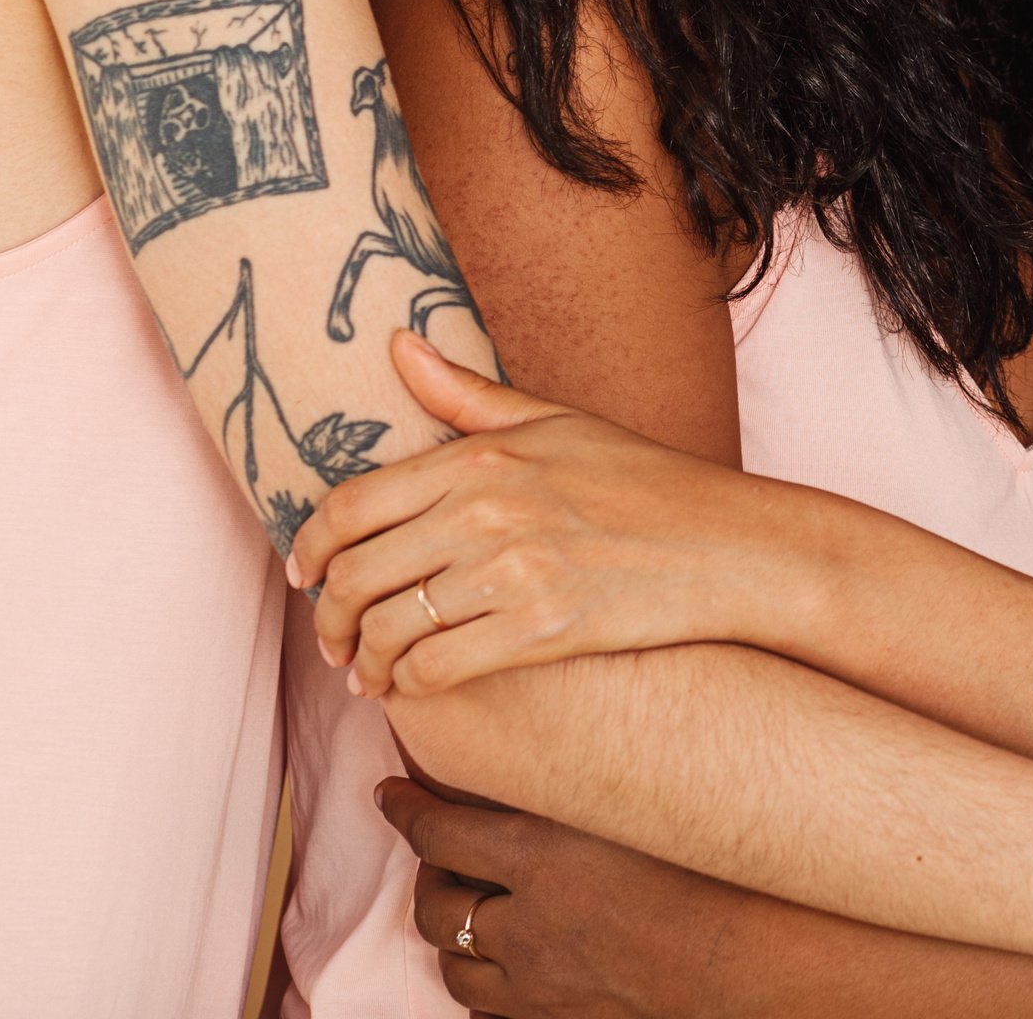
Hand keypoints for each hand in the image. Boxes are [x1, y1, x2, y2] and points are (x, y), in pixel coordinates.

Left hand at [288, 333, 785, 695]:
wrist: (728, 545)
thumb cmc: (646, 480)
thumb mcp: (558, 421)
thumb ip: (467, 394)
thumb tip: (395, 345)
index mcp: (482, 456)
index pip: (353, 504)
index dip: (309, 547)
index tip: (304, 574)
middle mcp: (487, 511)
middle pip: (358, 574)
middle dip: (328, 616)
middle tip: (331, 637)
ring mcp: (513, 572)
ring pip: (389, 629)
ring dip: (362, 660)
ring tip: (365, 672)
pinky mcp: (540, 630)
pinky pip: (437, 669)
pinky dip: (408, 686)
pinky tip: (410, 688)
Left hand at [382, 777, 766, 1017]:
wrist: (757, 957)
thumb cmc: (715, 865)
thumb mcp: (643, 801)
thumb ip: (586, 776)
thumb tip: (553, 736)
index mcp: (542, 858)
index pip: (440, 830)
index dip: (404, 810)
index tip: (385, 794)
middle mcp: (525, 925)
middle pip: (436, 904)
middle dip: (426, 874)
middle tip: (432, 852)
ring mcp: (538, 984)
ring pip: (452, 965)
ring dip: (448, 935)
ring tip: (459, 912)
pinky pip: (489, 1012)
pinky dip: (482, 987)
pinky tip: (498, 969)